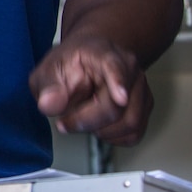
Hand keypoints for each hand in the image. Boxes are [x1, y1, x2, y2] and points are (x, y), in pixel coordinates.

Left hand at [29, 36, 151, 146]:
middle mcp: (129, 69)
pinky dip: (113, 138)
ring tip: (82, 120)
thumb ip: (47, 87)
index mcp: (103, 53)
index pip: (114, 66)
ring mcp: (141, 88)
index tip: (120, 98)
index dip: (118, 82)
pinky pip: (134, 134)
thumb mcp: (48, 71)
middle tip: (65, 123)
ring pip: (130, 123)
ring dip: (101, 131)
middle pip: (117, 107)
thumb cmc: (70, 64)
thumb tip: (50, 105)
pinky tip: (98, 126)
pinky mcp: (145, 107)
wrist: (88, 60)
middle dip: (87, 122)